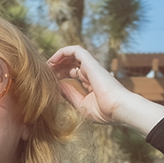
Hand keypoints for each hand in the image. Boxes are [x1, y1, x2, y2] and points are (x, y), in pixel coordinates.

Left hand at [49, 46, 163, 134]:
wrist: (119, 109)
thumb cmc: (105, 112)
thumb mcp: (82, 105)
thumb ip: (70, 95)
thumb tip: (57, 87)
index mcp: (91, 83)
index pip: (73, 73)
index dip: (59, 74)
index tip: (48, 80)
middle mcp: (91, 73)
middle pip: (71, 63)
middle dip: (56, 66)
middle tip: (44, 73)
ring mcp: (91, 67)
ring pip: (72, 55)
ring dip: (57, 58)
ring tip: (46, 66)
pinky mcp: (91, 62)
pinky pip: (75, 50)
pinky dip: (62, 52)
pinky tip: (52, 61)